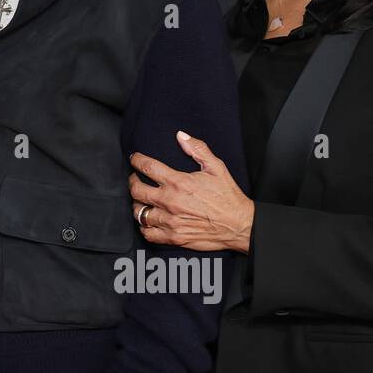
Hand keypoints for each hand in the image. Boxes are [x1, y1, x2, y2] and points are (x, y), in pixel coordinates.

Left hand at [128, 131, 253, 253]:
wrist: (240, 225)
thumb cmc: (228, 197)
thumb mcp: (217, 167)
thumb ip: (198, 149)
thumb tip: (181, 135)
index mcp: (178, 182)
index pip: (147, 166)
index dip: (136, 160)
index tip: (135, 158)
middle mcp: (170, 201)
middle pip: (136, 190)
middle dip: (132, 181)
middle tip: (135, 179)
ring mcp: (170, 221)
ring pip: (139, 212)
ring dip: (137, 205)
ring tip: (142, 201)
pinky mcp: (173, 237)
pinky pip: (148, 233)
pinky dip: (144, 227)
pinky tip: (149, 221)